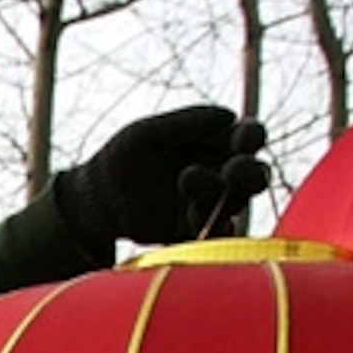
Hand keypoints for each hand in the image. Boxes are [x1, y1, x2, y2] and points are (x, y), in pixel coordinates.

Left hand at [60, 108, 270, 248]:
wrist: (97, 201)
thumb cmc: (123, 157)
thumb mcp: (145, 133)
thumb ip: (185, 122)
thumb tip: (229, 116)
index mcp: (216, 142)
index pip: (249, 137)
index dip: (252, 137)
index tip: (242, 140)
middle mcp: (221, 174)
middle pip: (255, 175)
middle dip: (249, 173)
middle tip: (231, 171)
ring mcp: (210, 205)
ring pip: (236, 205)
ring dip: (223, 196)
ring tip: (188, 180)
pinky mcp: (195, 231)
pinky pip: (217, 235)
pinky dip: (215, 228)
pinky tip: (195, 216)